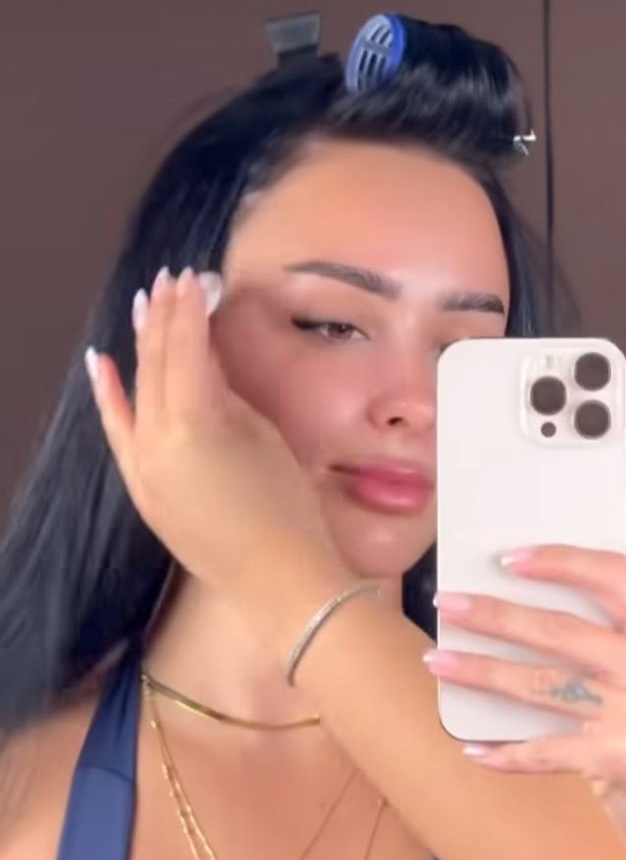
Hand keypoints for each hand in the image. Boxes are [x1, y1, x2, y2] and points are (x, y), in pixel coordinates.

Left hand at [86, 265, 348, 613]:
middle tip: (170, 281)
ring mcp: (142, 469)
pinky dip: (111, 397)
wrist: (279, 581)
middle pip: (157, 365)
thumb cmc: (288, 508)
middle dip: (163, 320)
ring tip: (146, 305)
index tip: (194, 278)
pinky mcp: (142, 491)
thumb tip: (205, 363)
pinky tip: (102, 365)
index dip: (190, 310)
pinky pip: (119, 433)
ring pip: (137, 393)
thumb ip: (225, 394)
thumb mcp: (263, 436)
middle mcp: (155, 441)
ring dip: (142, 348)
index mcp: (192, 422)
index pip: (186, 348)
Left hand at [425, 546, 625, 859]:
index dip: (562, 561)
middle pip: (564, 630)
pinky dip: (506, 752)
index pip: (618, 578)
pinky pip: (545, 749)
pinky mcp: (621, 760)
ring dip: (483, 672)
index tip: (510, 559)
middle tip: (449, 606)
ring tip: (439, 662)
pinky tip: (475, 749)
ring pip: (544, 684)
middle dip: (497, 615)